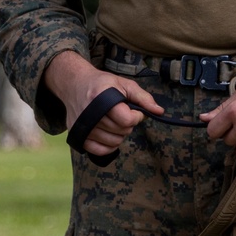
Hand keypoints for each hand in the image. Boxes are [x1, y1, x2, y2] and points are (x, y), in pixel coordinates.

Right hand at [44, 50, 164, 158]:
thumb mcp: (124, 84)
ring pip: (114, 142)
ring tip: (114, 121)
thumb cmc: (102, 84)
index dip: (136, 116)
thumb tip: (159, 112)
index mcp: (100, 97)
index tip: (133, 109)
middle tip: (121, 113)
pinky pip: (101, 151)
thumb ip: (143, 98)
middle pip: (122, 131)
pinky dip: (109, 146)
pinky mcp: (78, 137)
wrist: (75, 84)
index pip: (127, 120)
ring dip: (119, 134)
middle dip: (128, 123)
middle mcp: (89, 114)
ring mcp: (83, 127)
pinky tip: (109, 133)